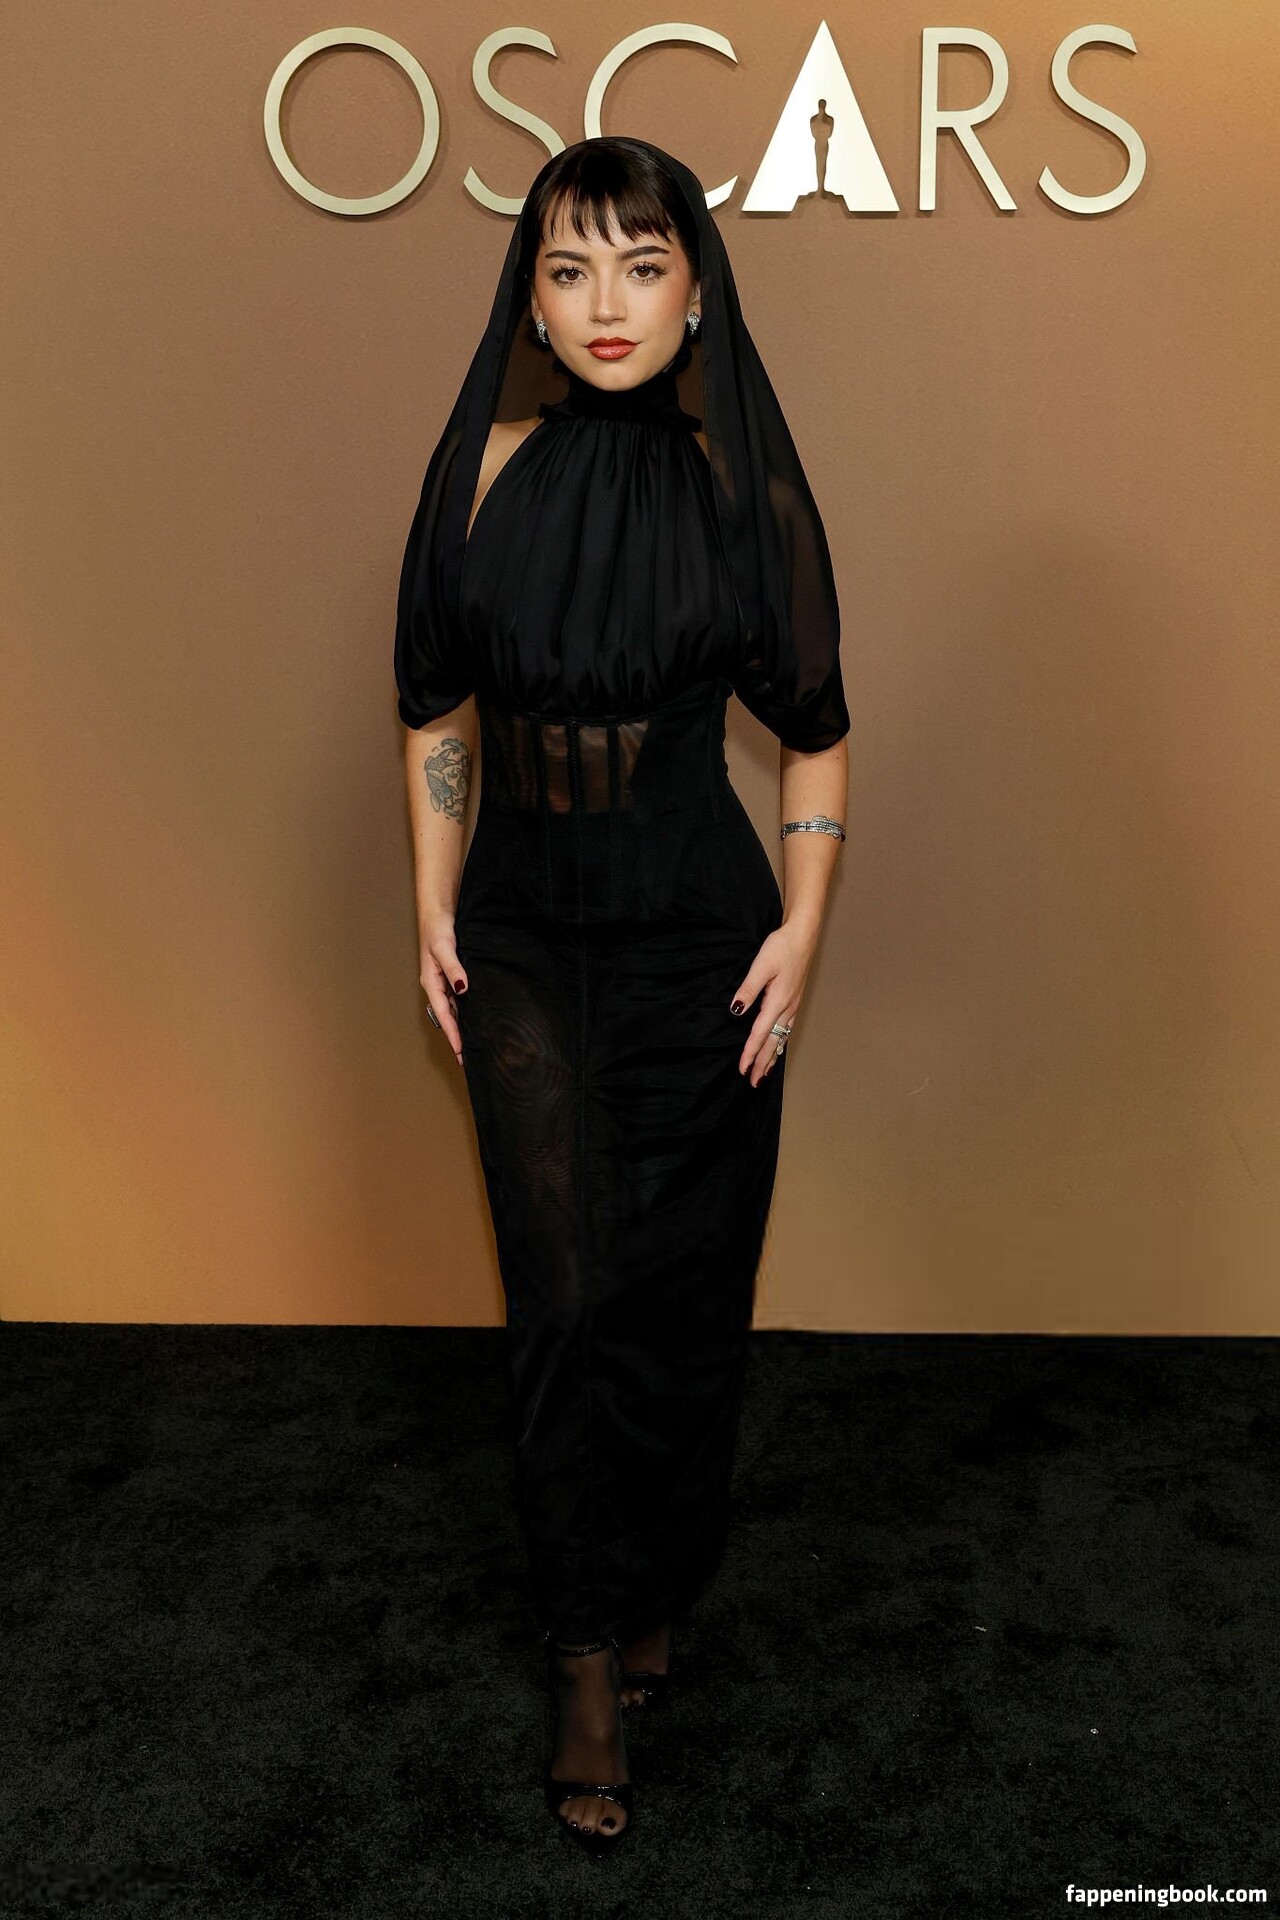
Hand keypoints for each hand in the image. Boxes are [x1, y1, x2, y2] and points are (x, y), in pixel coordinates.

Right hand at [419, 911, 467, 1064]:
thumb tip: (461, 989)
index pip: (445, 1015)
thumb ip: (454, 968)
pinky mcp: (453, 975)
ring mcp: (444, 981)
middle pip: (448, 1017)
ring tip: (474, 1044)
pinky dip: (466, 1011)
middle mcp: (437, 985)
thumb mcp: (444, 947)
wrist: (438, 910)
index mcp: (432, 982)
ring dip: (462, 1026)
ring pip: (454, 1010)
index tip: (461, 1052)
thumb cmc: (438, 927)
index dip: (453, 1034)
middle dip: (457, 1037)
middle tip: (468, 1058)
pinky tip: (475, 1018)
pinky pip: (459, 999)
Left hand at [729, 915, 819, 1087]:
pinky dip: (780, 1043)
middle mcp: (787, 1008)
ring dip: (772, 1057)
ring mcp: (793, 1005)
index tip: (743, 1069)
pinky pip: (786, 1029)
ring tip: (765, 1073)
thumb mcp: (761, 965)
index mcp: (777, 1001)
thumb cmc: (782, 947)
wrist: (803, 935)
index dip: (750, 1053)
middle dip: (762, 1063)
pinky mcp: (794, 1001)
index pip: (760, 1033)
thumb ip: (748, 989)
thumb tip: (736, 1010)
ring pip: (781, 1038)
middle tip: (753, 1082)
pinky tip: (777, 1047)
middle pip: (773, 1042)